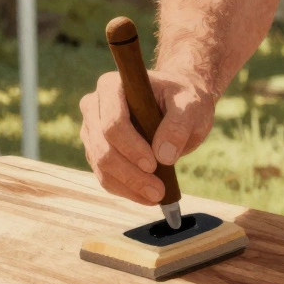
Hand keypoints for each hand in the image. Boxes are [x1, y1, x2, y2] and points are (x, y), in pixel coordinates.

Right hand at [79, 70, 214, 204]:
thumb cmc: (183, 99)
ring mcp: (92, 130)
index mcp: (112, 86)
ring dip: (127, 185)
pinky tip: (146, 196)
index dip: (130, 147)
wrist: (178, 105)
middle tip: (158, 191)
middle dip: (130, 173)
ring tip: (156, 195)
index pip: (112, 122)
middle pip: (102, 147)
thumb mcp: (190, 105)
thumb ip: (178, 125)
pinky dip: (125, 189)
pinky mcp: (97, 151)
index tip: (153, 165)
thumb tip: (164, 156)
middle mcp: (94, 107)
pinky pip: (104, 176)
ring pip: (101, 165)